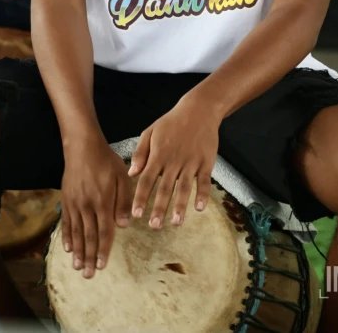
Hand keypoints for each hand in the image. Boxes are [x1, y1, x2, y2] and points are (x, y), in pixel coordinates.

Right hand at [60, 134, 132, 278]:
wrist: (83, 147)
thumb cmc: (107, 161)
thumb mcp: (122, 178)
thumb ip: (124, 201)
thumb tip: (123, 225)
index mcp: (103, 202)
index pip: (104, 231)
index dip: (103, 250)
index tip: (102, 266)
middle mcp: (87, 206)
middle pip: (88, 237)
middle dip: (88, 257)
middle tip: (88, 276)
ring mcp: (74, 204)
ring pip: (76, 232)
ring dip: (77, 251)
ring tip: (77, 267)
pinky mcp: (66, 200)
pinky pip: (66, 222)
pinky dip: (66, 236)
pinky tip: (67, 248)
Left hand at [129, 96, 219, 228]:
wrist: (199, 110)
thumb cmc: (171, 122)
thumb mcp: (150, 132)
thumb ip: (140, 153)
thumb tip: (131, 174)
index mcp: (158, 155)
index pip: (146, 180)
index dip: (141, 198)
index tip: (136, 215)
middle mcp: (173, 161)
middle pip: (164, 188)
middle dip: (159, 208)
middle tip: (154, 226)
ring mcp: (191, 162)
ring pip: (184, 187)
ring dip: (180, 206)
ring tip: (176, 223)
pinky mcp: (206, 162)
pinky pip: (204, 181)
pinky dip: (202, 194)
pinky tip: (199, 208)